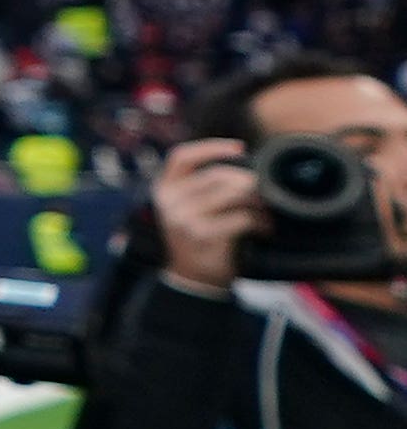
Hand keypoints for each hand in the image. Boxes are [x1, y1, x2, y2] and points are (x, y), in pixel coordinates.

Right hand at [148, 135, 255, 294]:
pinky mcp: (204, 234)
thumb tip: (246, 170)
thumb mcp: (189, 210)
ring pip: (235, 194)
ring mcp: (185, 218)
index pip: (182, 157)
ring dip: (258, 205)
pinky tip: (263, 230)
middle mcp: (170, 202)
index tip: (239, 148)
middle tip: (264, 197)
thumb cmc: (198, 240)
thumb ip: (204, 188)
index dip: (211, 147)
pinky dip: (260, 223)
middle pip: (219, 175)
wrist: (192, 281)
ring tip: (265, 215)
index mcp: (164, 190)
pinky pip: (243, 218)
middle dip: (249, 184)